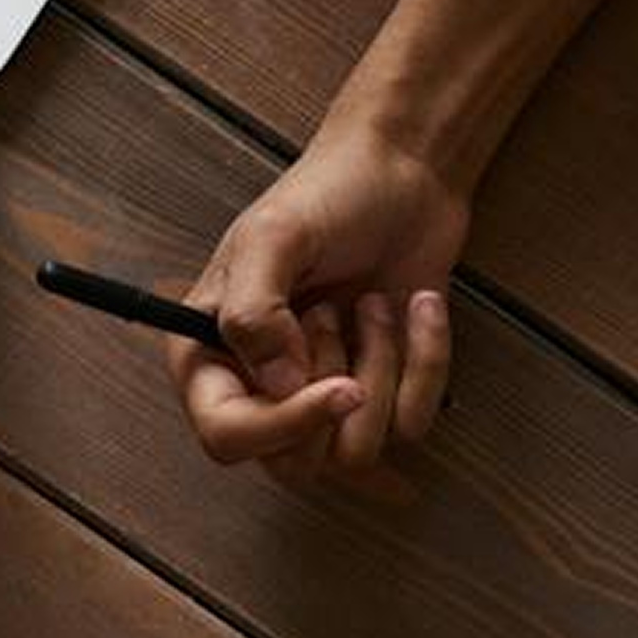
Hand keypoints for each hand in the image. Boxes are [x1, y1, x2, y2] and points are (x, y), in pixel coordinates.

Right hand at [171, 118, 473, 486]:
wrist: (406, 174)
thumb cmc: (330, 194)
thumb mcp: (275, 237)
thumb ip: (253, 311)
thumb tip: (276, 386)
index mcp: (211, 358)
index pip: (226, 437)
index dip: (281, 426)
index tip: (337, 388)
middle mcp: (261, 390)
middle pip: (293, 463)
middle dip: (332, 388)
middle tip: (334, 311)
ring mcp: (323, 398)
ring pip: (357, 451)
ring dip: (381, 368)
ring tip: (374, 303)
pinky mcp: (382, 396)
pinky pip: (412, 424)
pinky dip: (426, 359)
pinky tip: (417, 306)